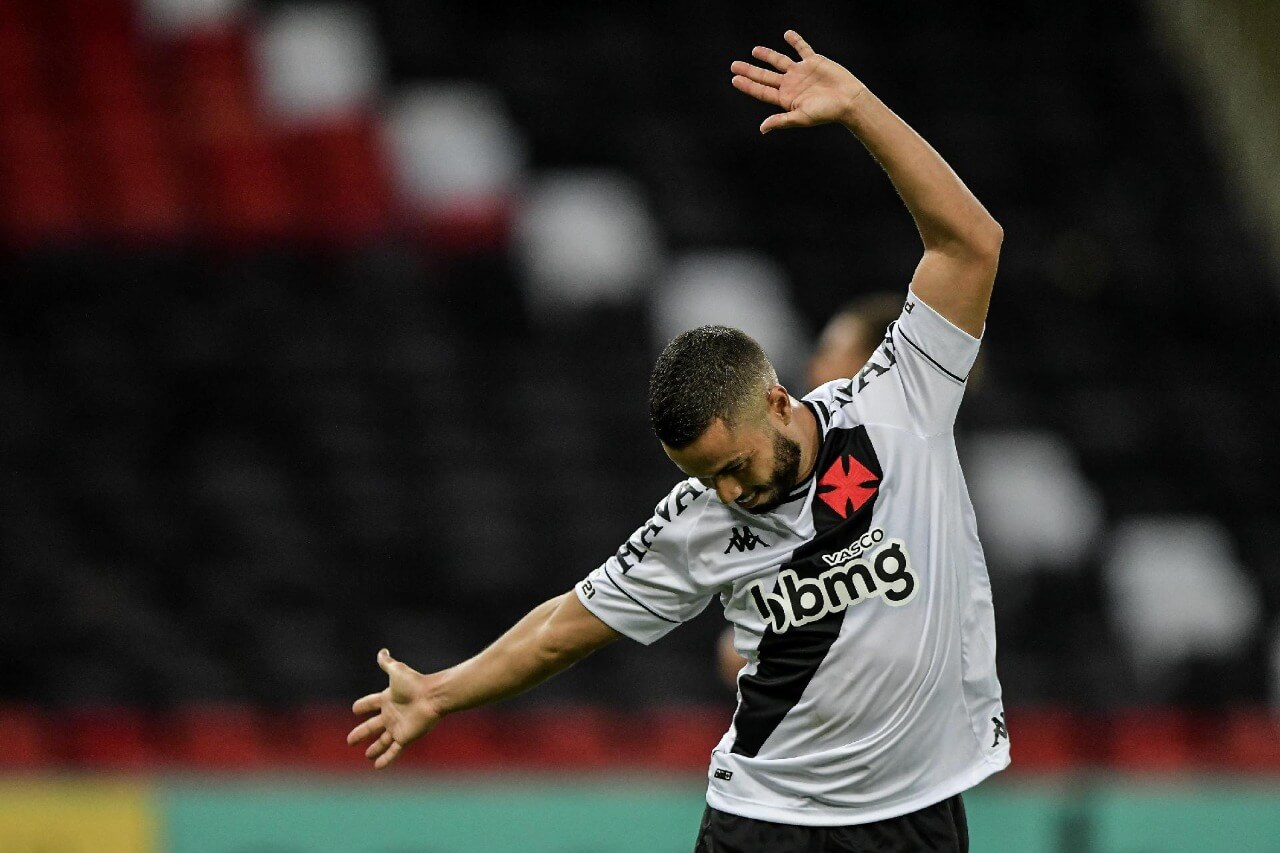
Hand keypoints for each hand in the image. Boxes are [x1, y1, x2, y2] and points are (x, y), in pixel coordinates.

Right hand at [347, 648, 440, 768]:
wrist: (432, 696)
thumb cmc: (415, 683)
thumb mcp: (397, 671)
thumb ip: (387, 663)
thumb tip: (382, 651)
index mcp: (388, 699)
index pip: (370, 703)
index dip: (362, 706)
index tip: (356, 709)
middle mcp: (392, 714)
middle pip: (372, 726)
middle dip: (361, 733)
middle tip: (349, 740)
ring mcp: (398, 727)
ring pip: (383, 741)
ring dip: (375, 748)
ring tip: (367, 755)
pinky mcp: (405, 737)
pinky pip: (393, 751)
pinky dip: (385, 759)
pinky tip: (377, 766)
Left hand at [731, 30, 866, 133]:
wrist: (848, 101)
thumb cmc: (826, 112)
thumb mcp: (801, 118)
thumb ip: (781, 121)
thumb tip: (762, 128)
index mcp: (786, 99)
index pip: (762, 91)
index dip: (748, 85)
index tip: (734, 79)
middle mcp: (791, 85)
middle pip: (766, 76)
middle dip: (750, 70)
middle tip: (734, 65)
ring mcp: (801, 72)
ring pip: (780, 61)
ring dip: (768, 55)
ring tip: (754, 50)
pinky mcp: (814, 62)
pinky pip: (802, 49)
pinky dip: (795, 41)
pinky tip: (787, 34)